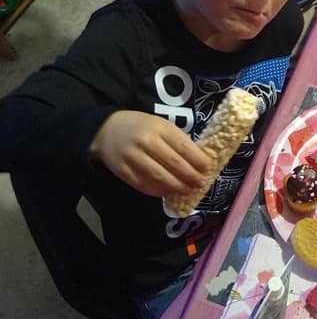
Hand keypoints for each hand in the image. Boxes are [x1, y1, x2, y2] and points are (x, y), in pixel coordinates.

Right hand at [89, 110, 212, 198]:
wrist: (107, 130)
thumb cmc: (141, 127)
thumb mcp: (161, 125)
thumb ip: (178, 141)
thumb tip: (199, 161)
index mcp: (159, 128)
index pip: (183, 146)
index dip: (197, 160)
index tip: (208, 168)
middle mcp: (146, 142)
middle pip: (173, 164)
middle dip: (190, 176)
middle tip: (201, 184)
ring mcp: (133, 158)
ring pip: (159, 177)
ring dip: (177, 187)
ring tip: (188, 191)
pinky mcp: (123, 171)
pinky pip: (144, 185)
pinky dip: (159, 192)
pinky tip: (169, 192)